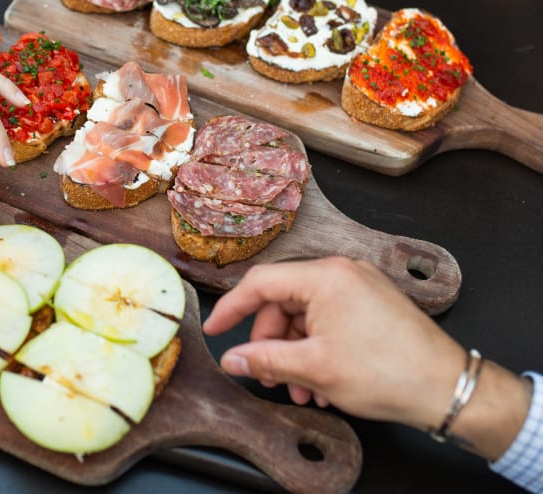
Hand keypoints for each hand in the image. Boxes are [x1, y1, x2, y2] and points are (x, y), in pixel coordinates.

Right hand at [202, 257, 466, 429]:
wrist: (447, 388)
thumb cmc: (388, 372)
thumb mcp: (314, 369)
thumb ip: (265, 360)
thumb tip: (233, 359)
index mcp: (325, 276)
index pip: (261, 282)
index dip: (232, 308)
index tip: (215, 330)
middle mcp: (342, 272)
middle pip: (283, 301)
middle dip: (272, 343)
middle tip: (267, 375)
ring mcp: (359, 286)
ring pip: (306, 316)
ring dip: (296, 353)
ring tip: (301, 390)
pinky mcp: (371, 304)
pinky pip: (329, 320)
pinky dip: (318, 348)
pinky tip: (321, 383)